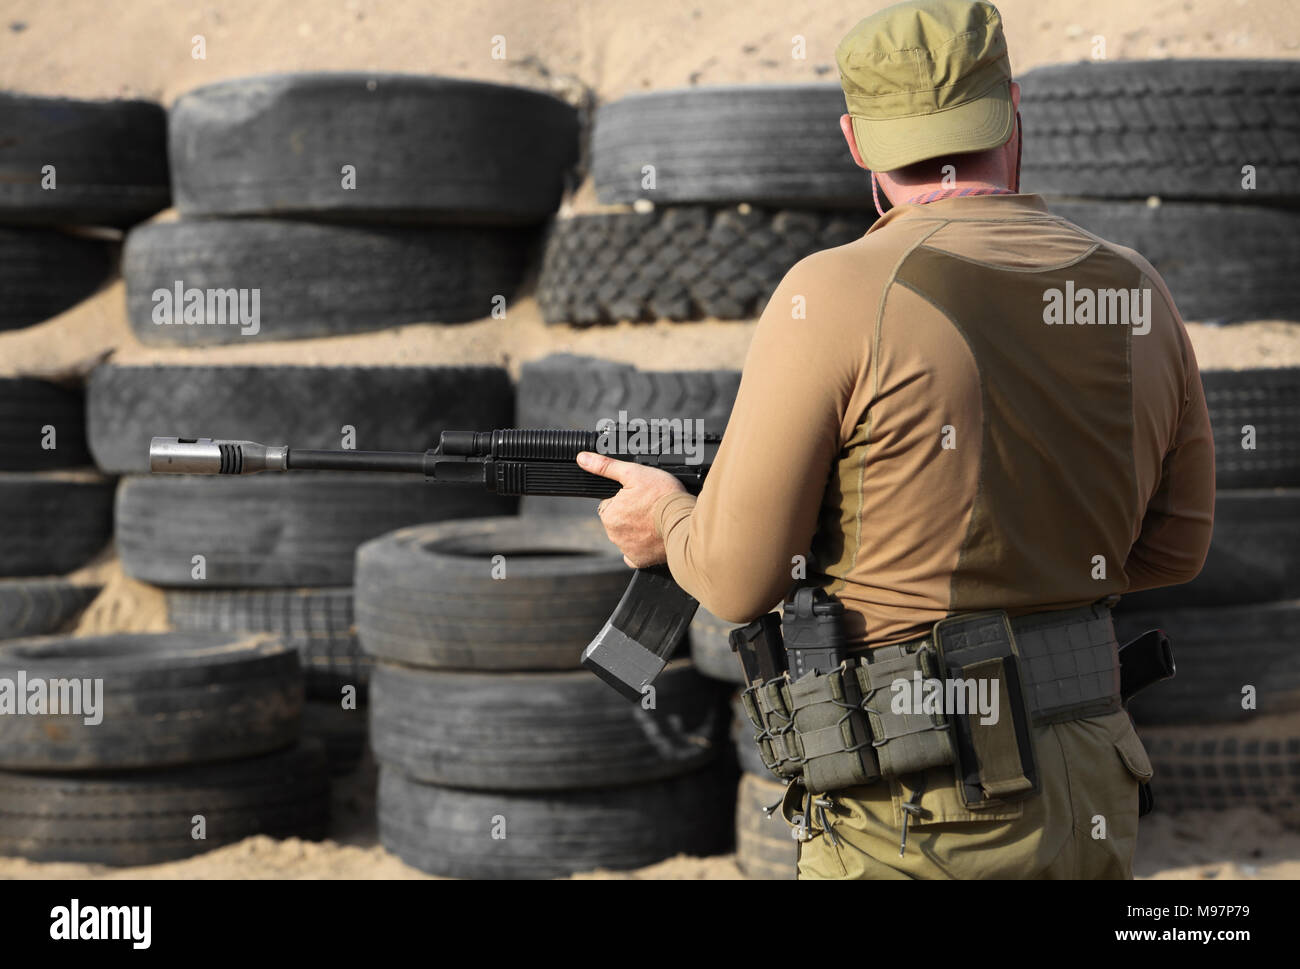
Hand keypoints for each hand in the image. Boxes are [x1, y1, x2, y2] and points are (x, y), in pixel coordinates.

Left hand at [577, 451, 686, 567]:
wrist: (685, 522)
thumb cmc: (663, 496)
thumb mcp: (634, 473)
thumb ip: (606, 466)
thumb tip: (583, 459)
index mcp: (609, 514)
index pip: (610, 503)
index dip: (626, 498)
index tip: (640, 496)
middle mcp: (614, 535)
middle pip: (619, 520)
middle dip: (631, 513)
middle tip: (649, 507)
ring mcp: (627, 550)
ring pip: (628, 535)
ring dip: (637, 529)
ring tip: (655, 520)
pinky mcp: (640, 560)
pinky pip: (636, 553)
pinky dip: (643, 546)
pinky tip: (653, 536)